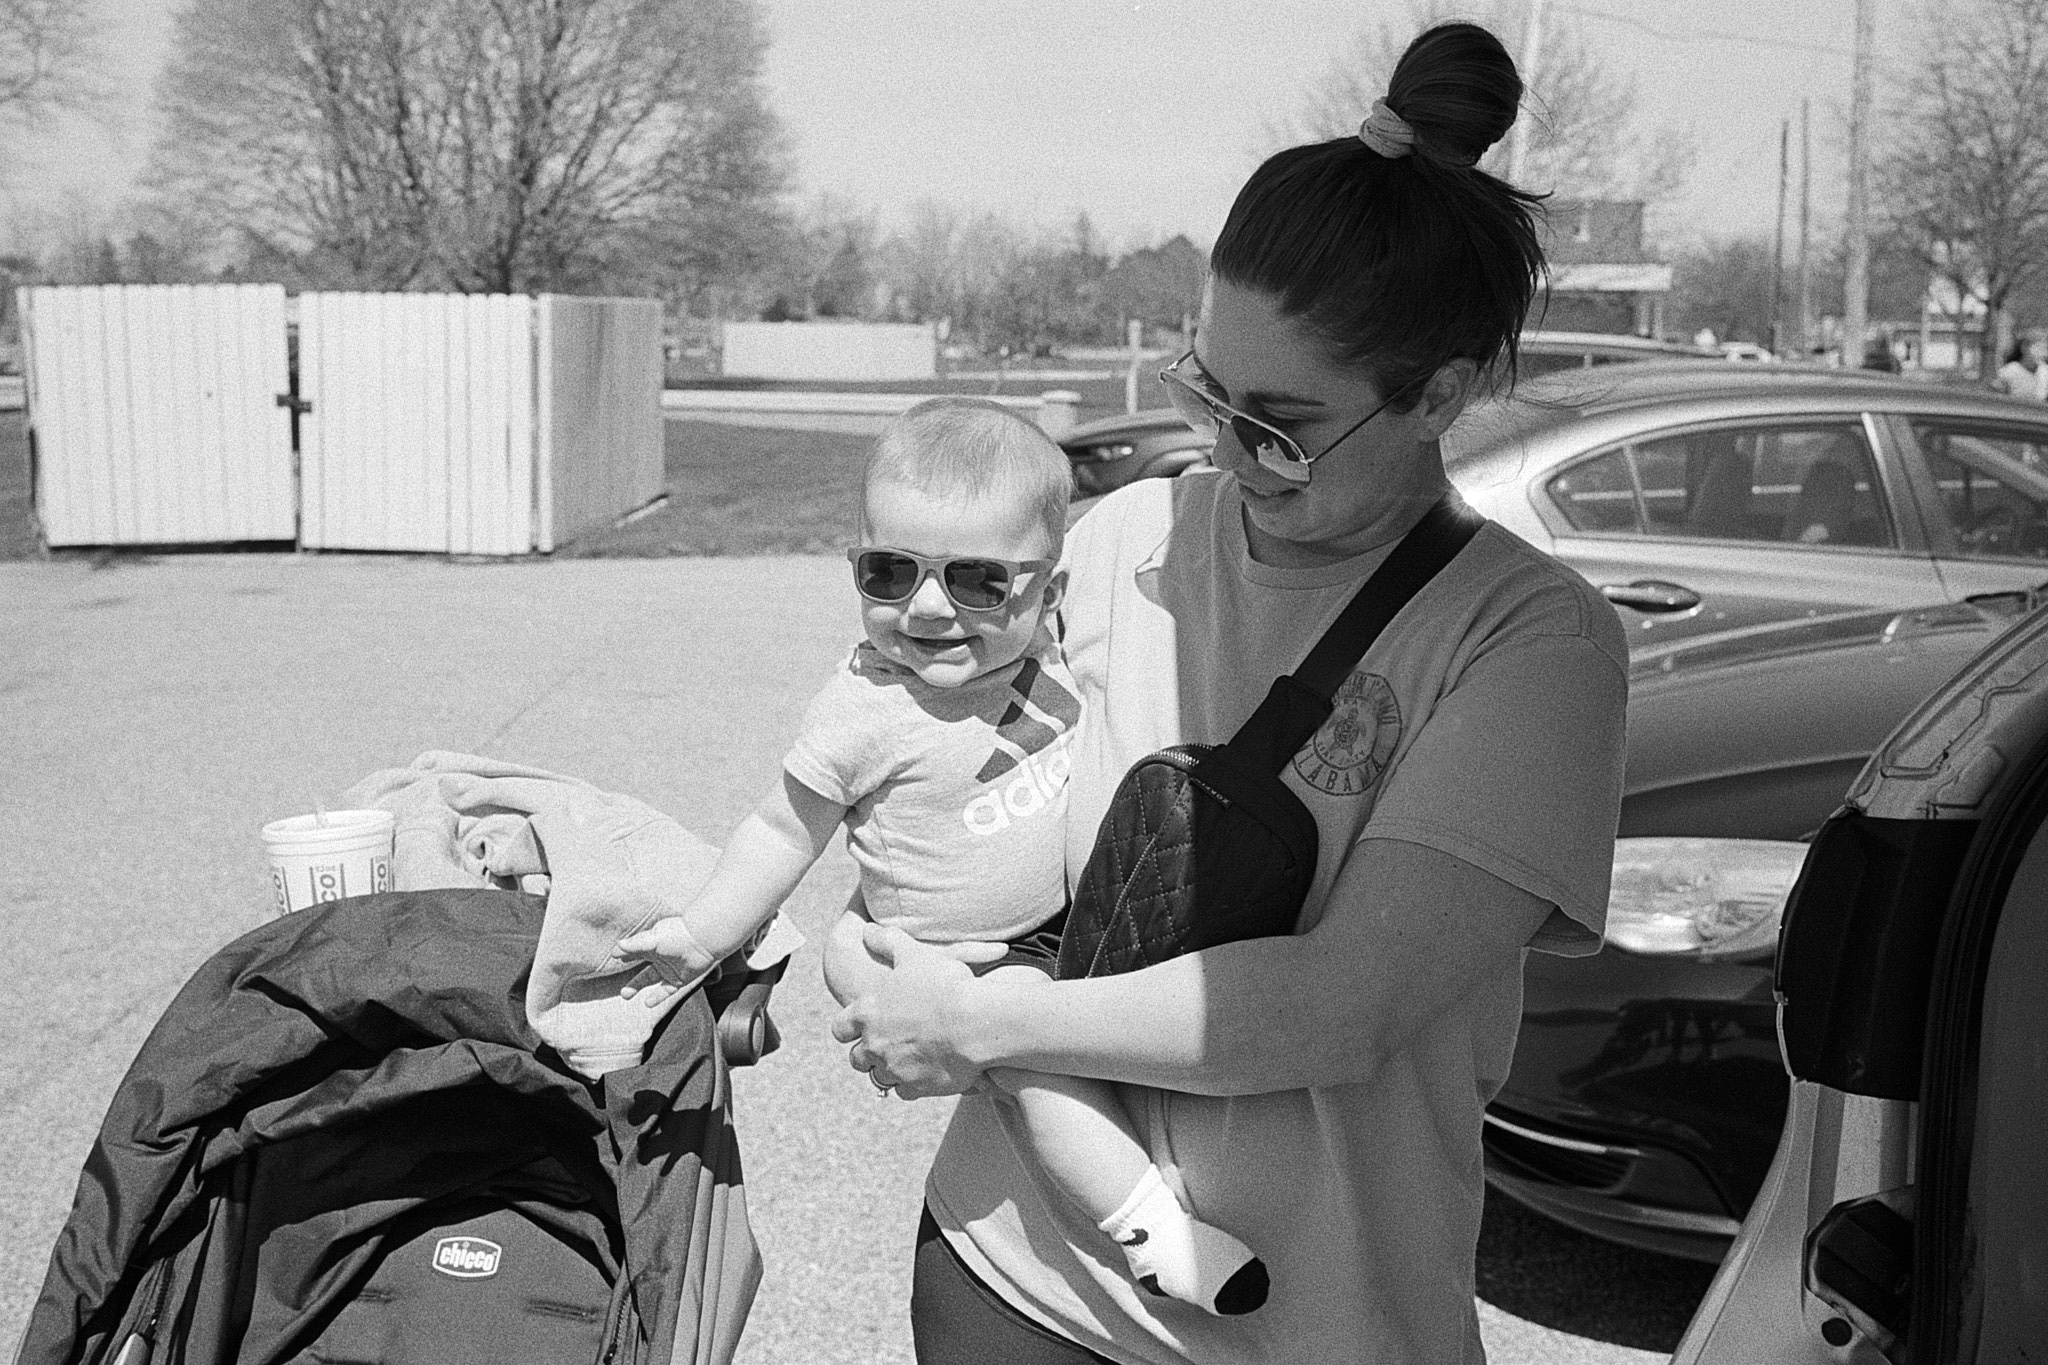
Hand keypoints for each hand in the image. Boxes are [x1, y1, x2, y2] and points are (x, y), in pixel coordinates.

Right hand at [618, 918, 721, 1005]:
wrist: (703, 940)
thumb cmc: (677, 935)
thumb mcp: (652, 939)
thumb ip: (634, 945)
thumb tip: (616, 948)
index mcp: (652, 943)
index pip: (634, 950)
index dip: (624, 954)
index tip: (613, 957)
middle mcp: (659, 956)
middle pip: (640, 967)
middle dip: (629, 976)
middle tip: (617, 985)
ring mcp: (669, 968)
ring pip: (649, 979)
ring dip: (637, 987)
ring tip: (625, 995)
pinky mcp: (679, 979)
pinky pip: (666, 990)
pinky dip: (657, 997)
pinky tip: (647, 1003)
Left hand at [830, 924, 1005, 1099]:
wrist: (975, 1022)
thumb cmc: (945, 984)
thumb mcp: (914, 954)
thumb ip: (887, 941)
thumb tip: (867, 930)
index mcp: (868, 1012)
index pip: (840, 1028)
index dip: (847, 1029)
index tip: (855, 1029)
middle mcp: (874, 1044)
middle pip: (856, 1059)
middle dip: (867, 1054)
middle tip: (884, 1047)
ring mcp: (893, 1068)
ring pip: (879, 1078)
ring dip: (889, 1071)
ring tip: (906, 1062)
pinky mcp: (915, 1087)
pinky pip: (905, 1092)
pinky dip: (912, 1085)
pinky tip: (925, 1073)